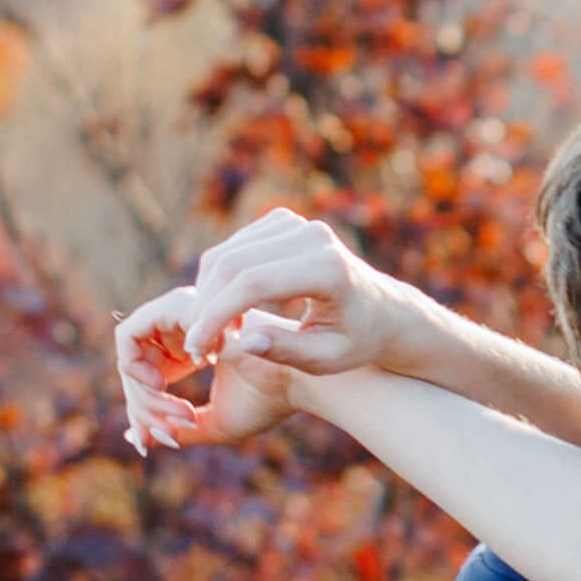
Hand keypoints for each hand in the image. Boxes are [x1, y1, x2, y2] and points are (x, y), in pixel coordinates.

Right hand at [116, 211, 398, 456]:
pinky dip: (219, 279)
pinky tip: (228, 312)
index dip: (218, 315)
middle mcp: (312, 237)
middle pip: (233, 264)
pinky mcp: (284, 221)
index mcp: (327, 270)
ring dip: (208, 294)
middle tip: (200, 347)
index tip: (199, 348)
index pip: (254, 284)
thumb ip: (286, 351)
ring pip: (226, 254)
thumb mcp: (326, 358)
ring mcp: (297, 224)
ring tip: (214, 334)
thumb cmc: (355, 341)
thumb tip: (244, 343)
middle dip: (206, 307)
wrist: (381, 310)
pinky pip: (233, 248)